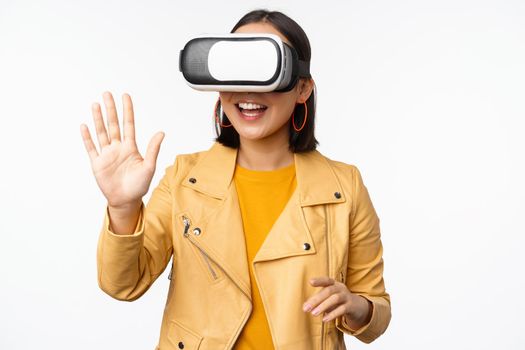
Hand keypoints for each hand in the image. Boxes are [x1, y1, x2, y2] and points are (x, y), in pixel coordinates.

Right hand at [80, 91, 164, 207]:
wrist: (126, 200)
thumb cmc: (139, 185)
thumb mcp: (149, 166)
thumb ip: (152, 149)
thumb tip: (161, 133)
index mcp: (131, 147)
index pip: (128, 124)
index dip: (127, 110)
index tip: (125, 96)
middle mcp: (118, 148)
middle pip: (113, 124)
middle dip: (110, 110)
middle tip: (107, 94)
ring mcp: (107, 154)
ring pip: (101, 133)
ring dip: (98, 119)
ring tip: (96, 105)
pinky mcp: (97, 163)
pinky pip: (91, 148)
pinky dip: (87, 137)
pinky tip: (84, 126)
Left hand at [302, 276, 371, 327]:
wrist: (357, 307)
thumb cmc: (338, 301)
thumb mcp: (329, 298)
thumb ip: (318, 301)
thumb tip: (304, 307)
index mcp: (334, 284)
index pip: (326, 280)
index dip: (319, 280)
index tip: (310, 282)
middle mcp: (341, 288)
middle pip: (328, 291)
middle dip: (316, 299)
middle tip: (306, 308)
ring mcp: (346, 296)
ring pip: (335, 299)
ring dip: (323, 306)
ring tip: (313, 314)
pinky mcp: (351, 306)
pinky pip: (342, 309)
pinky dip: (332, 314)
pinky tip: (324, 319)